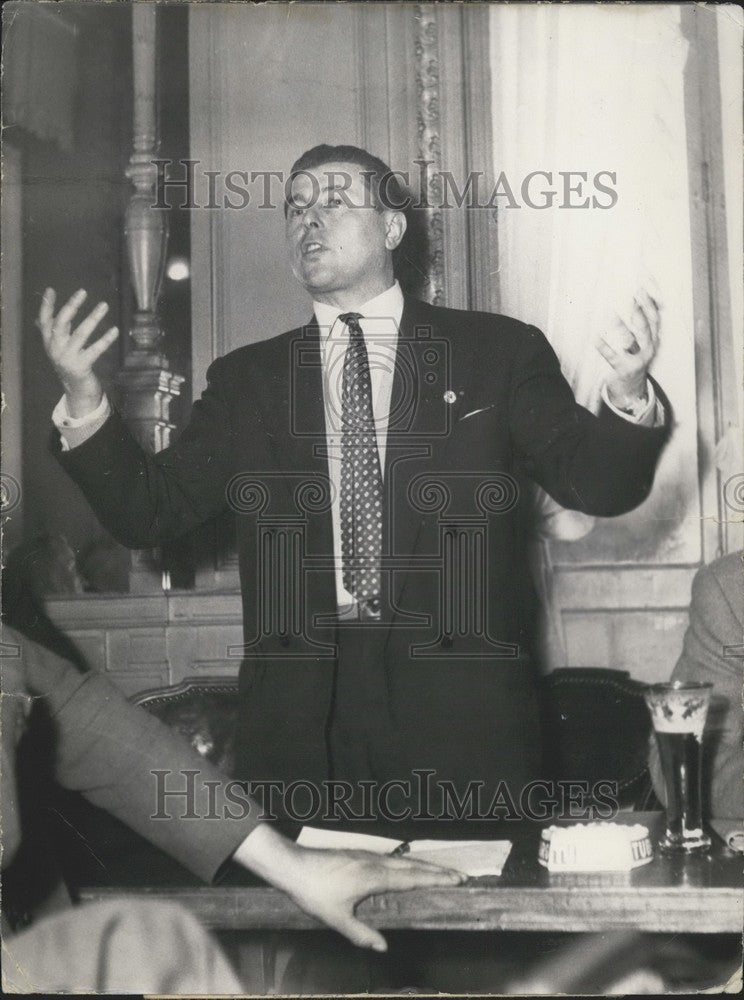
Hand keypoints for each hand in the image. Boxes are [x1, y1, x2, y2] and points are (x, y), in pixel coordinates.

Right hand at [36, 288, 118, 417]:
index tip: (51, 290)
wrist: (76, 390)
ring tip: (104, 306)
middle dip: (71, 306)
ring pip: (81, 333)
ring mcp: (68, 358)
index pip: (44, 321)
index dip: (46, 306)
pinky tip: (115, 330)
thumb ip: (55, 331)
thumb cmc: (70, 363)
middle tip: (83, 291)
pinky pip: (95, 350)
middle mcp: (55, 349)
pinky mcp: (81, 366)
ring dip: (93, 318)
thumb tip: (42, 313)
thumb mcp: (59, 347)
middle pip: (61, 323)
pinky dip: (105, 339)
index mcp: (49, 342)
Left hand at [281, 846, 464, 951]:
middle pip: (414, 865)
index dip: (436, 879)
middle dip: (438, 870)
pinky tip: (407, 868)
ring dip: (424, 865)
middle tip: (460, 875)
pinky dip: (408, 863)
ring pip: (403, 859)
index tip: (457, 880)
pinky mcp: (359, 854)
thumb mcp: (336, 918)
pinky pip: (392, 858)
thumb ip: (361, 933)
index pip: (413, 878)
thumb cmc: (314, 892)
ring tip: (440, 871)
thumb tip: (384, 946)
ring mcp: (367, 855)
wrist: (292, 865)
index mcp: (374, 876)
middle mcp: (375, 862)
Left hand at [598, 288, 659, 408]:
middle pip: (646, 327)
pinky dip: (604, 347)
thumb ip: (642, 324)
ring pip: (631, 340)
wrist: (633, 389)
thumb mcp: (642, 342)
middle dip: (641, 311)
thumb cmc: (635, 358)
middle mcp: (649, 348)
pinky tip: (595, 338)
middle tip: (633, 295)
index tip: (643, 287)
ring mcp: (637, 359)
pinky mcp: (624, 368)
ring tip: (612, 313)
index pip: (655, 317)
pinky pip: (613, 357)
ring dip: (622, 326)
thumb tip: (639, 297)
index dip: (650, 302)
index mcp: (653, 339)